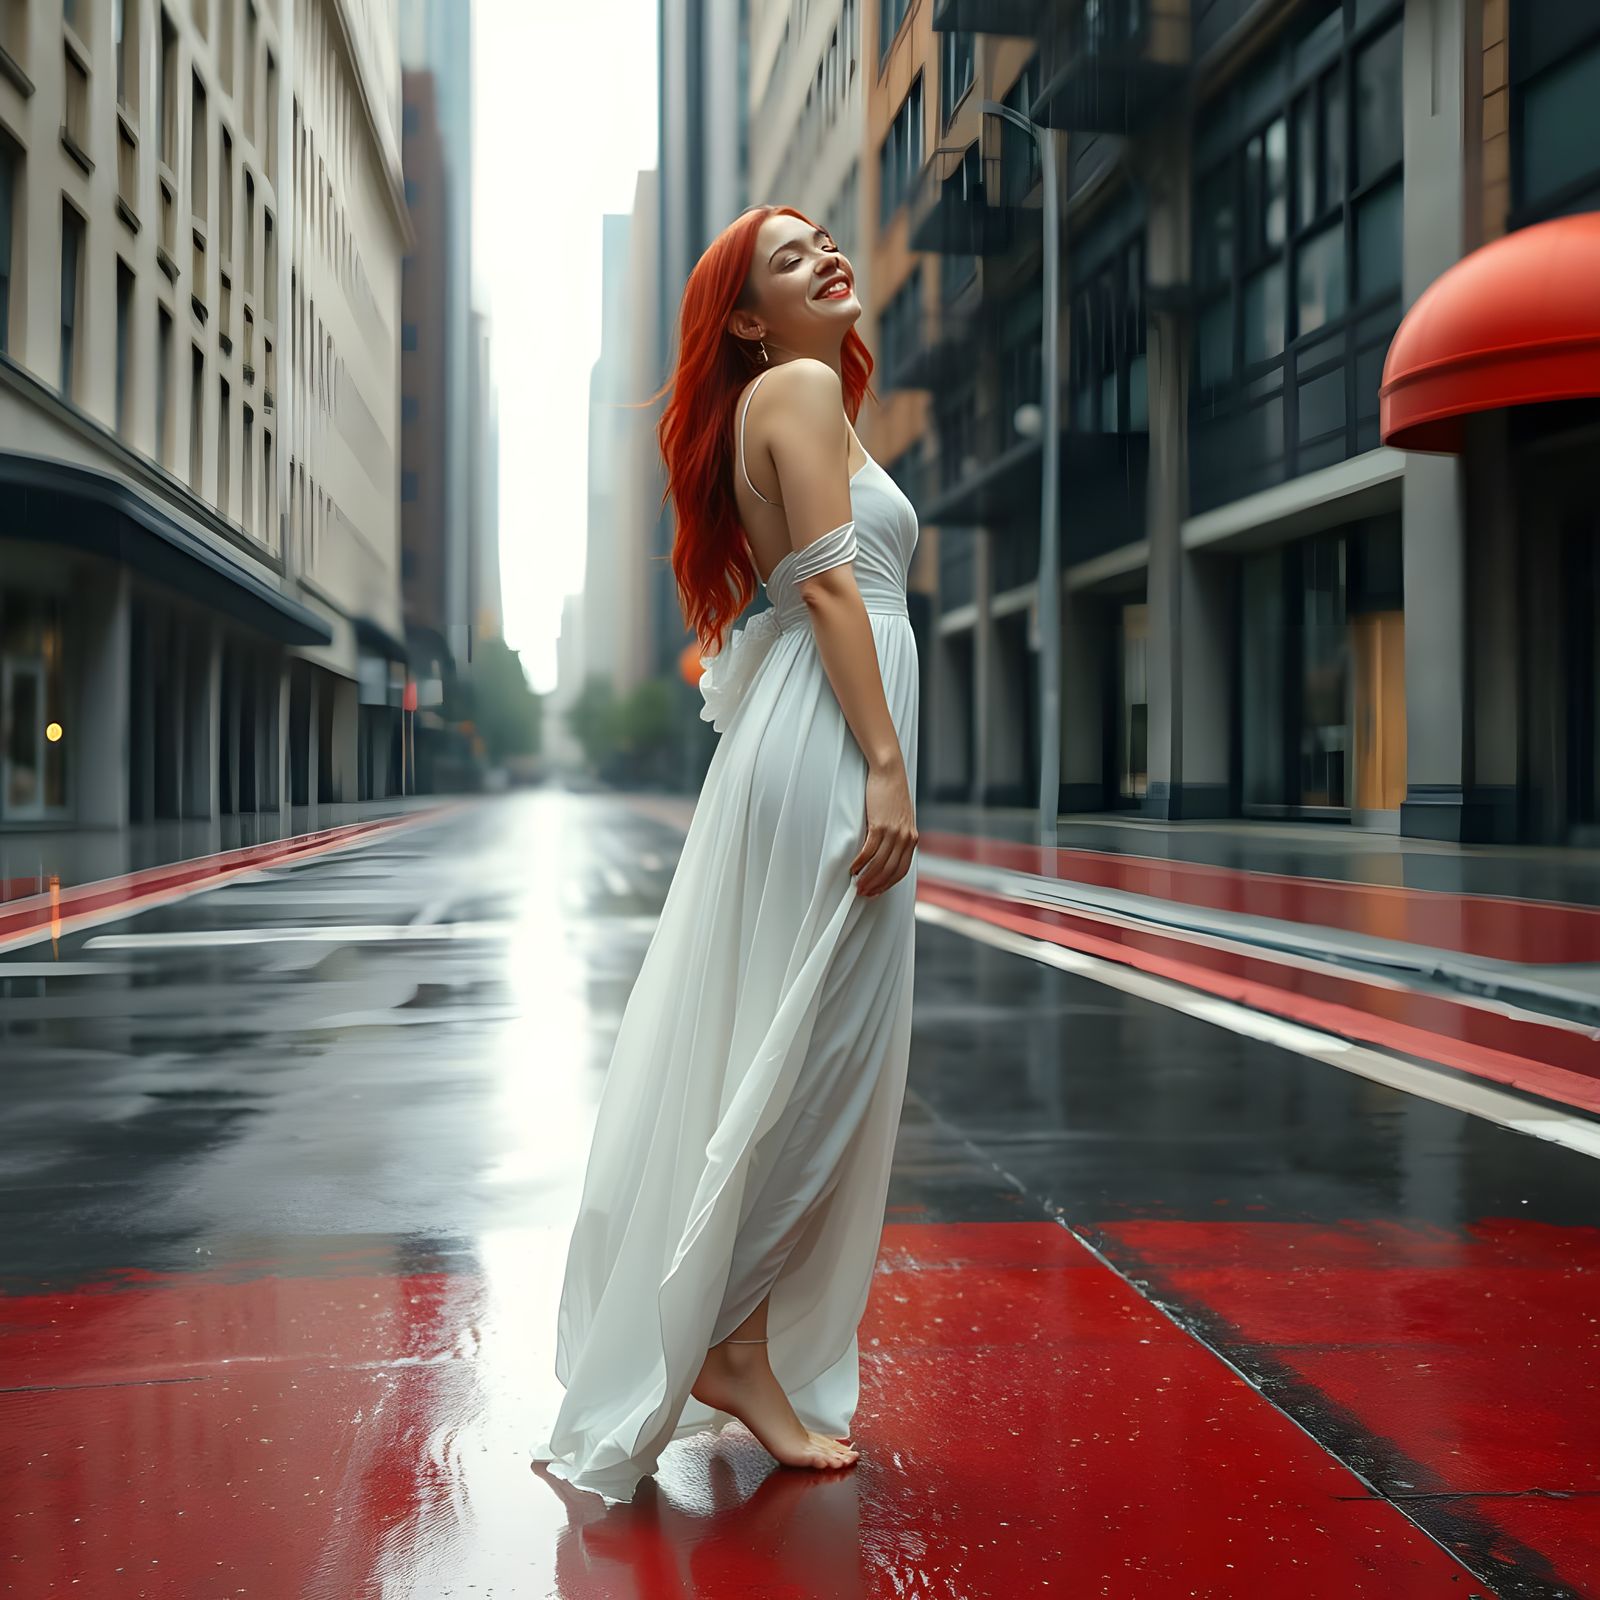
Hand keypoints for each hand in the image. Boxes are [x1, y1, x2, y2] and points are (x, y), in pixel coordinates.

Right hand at [850, 761, 917, 897]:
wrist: (890, 772)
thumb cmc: (892, 794)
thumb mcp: (900, 819)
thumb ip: (897, 837)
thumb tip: (884, 854)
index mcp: (912, 838)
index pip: (901, 870)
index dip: (888, 885)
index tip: (876, 892)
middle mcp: (905, 838)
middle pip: (890, 871)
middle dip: (875, 885)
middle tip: (862, 892)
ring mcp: (893, 832)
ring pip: (879, 864)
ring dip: (866, 877)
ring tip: (856, 884)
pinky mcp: (880, 825)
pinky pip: (869, 851)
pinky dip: (860, 863)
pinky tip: (853, 868)